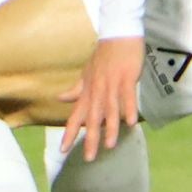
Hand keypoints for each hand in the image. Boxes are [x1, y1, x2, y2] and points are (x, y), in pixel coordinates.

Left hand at [57, 36, 143, 161]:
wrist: (117, 33)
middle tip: (88, 158)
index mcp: (87, 90)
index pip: (76, 115)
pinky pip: (127, 96)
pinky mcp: (126, 77)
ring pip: (109, 110)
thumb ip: (76, 89)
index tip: (62, 149)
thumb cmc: (104, 55)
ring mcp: (111, 84)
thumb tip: (59, 99)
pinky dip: (129, 108)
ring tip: (110, 146)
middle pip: (92, 118)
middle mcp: (96, 90)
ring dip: (110, 128)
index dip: (70, 132)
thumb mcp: (87, 73)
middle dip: (90, 138)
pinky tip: (131, 122)